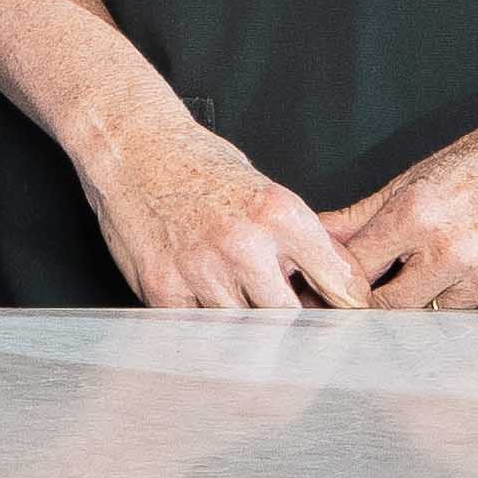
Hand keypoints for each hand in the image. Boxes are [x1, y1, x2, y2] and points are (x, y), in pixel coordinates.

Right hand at [88, 123, 364, 311]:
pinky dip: (205, 322)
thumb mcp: (266, 192)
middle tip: (290, 325)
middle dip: (294, 325)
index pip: (340, 286)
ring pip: (246, 332)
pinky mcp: (164, 288)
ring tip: (236, 302)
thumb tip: (337, 287)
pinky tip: (201, 299)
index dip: (346, 309)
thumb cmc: (198, 164)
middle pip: (293, 319)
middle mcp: (244, 244)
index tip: (342, 317)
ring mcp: (201, 270)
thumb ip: (300, 241)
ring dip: (246, 326)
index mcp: (280, 215)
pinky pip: (199, 329)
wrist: (130, 145)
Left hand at [328, 112, 477, 313]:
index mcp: (417, 215)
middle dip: (392, 298)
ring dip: (444, 297)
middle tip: (401, 282)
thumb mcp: (414, 181)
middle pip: (396, 307)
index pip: (359, 274)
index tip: (349, 288)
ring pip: (444, 314)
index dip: (349, 284)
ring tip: (461, 261)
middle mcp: (456, 250)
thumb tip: (312, 237)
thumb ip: (360, 217)